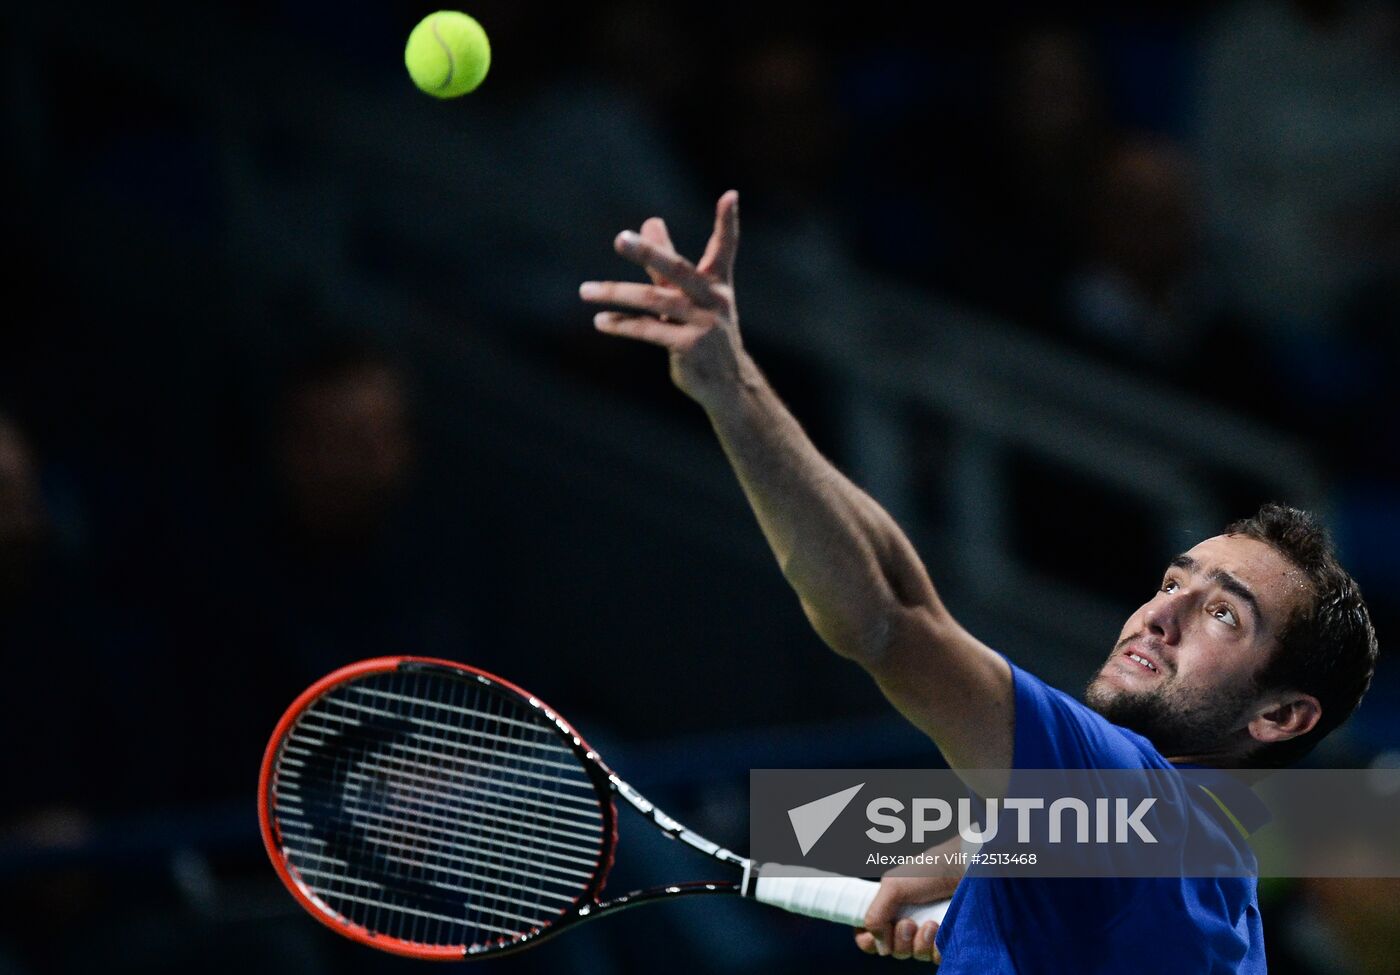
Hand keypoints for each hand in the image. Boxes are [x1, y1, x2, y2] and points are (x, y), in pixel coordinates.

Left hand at [580, 190, 744, 408]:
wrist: (726, 383)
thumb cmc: (705, 332)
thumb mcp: (689, 295)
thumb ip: (666, 260)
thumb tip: (651, 220)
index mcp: (718, 283)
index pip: (724, 247)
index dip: (727, 222)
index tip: (730, 195)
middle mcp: (714, 300)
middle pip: (678, 269)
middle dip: (650, 252)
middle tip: (621, 239)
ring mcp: (704, 324)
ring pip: (652, 301)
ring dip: (615, 294)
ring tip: (585, 291)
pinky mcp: (689, 347)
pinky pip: (648, 329)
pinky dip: (622, 324)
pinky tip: (601, 320)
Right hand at [855, 872, 959, 962]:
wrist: (966, 869)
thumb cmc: (929, 870)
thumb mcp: (893, 886)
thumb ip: (875, 913)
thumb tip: (878, 944)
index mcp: (890, 907)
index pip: (869, 933)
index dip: (867, 940)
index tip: (871, 938)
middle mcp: (907, 920)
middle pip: (892, 949)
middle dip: (899, 940)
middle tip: (908, 923)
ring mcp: (928, 931)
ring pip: (913, 954)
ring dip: (919, 942)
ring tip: (931, 923)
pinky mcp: (947, 939)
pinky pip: (935, 957)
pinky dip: (936, 947)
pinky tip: (942, 928)